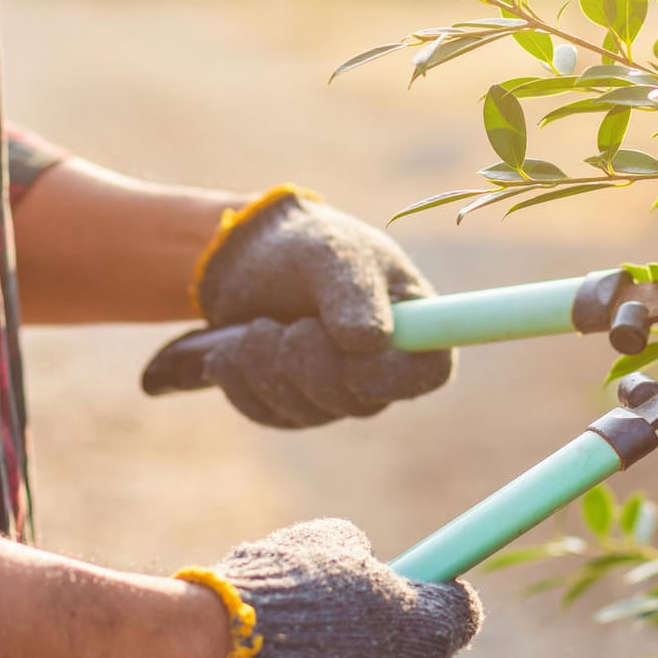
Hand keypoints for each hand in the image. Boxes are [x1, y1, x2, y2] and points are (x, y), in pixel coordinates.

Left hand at [146, 188, 454, 426]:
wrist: (250, 257)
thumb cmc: (306, 245)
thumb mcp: (333, 251)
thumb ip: (354, 290)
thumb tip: (370, 342)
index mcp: (413, 324)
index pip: (429, 372)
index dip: (394, 374)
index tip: (354, 350)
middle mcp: (381, 367)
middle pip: (360, 402)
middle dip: (311, 363)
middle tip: (288, 326)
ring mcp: (337, 392)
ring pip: (307, 410)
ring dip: (267, 366)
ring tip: (254, 327)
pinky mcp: (292, 404)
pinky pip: (267, 412)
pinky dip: (241, 380)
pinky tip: (228, 351)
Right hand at [218, 519, 479, 657]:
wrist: (217, 656)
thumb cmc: (276, 592)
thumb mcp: (326, 542)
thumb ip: (360, 553)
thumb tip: (364, 558)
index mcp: (428, 629)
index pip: (461, 612)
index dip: (436, 596)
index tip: (416, 588)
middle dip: (386, 641)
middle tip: (340, 624)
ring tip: (301, 653)